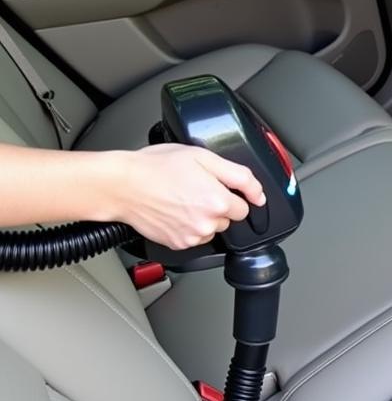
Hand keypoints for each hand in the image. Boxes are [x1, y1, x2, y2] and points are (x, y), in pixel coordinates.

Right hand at [111, 144, 266, 249]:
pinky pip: (194, 237)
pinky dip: (188, 226)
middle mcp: (208, 223)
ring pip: (212, 228)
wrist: (122, 185)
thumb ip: (240, 176)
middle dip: (217, 204)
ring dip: (203, 216)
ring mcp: (192, 236)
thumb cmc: (156, 167)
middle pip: (228, 218)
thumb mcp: (203, 157)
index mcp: (218, 201)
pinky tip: (174, 211)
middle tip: (194, 188)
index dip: (231, 194)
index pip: (245, 207)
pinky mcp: (178, 243)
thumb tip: (259, 195)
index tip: (216, 186)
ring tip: (181, 199)